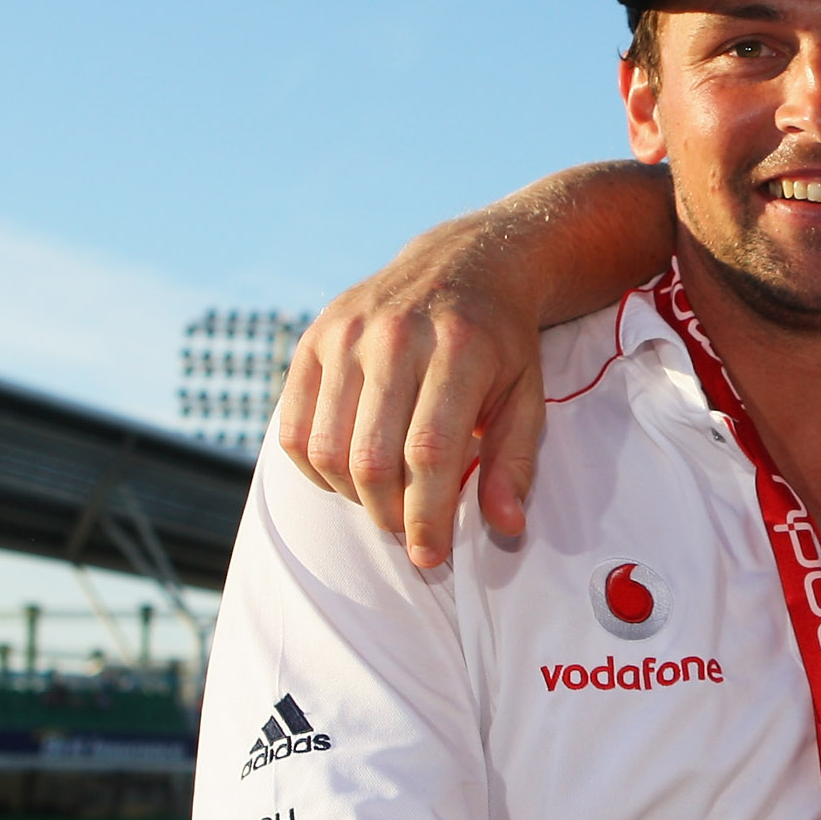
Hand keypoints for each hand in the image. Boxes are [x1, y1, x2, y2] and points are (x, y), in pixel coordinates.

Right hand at [278, 221, 551, 569]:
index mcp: (458, 349)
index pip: (428, 453)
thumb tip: (505, 526)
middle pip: (370, 459)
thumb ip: (515, 463)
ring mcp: (345, 335)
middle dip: (387, 514)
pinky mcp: (313, 340)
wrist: (462, 264)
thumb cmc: (500, 344)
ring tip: (384, 500)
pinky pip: (293, 429)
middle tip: (408, 530)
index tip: (430, 555)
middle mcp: (395, 337)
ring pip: (326, 449)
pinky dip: (316, 469)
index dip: (425, 516)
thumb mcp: (527, 396)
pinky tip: (349, 473)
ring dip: (351, 496)